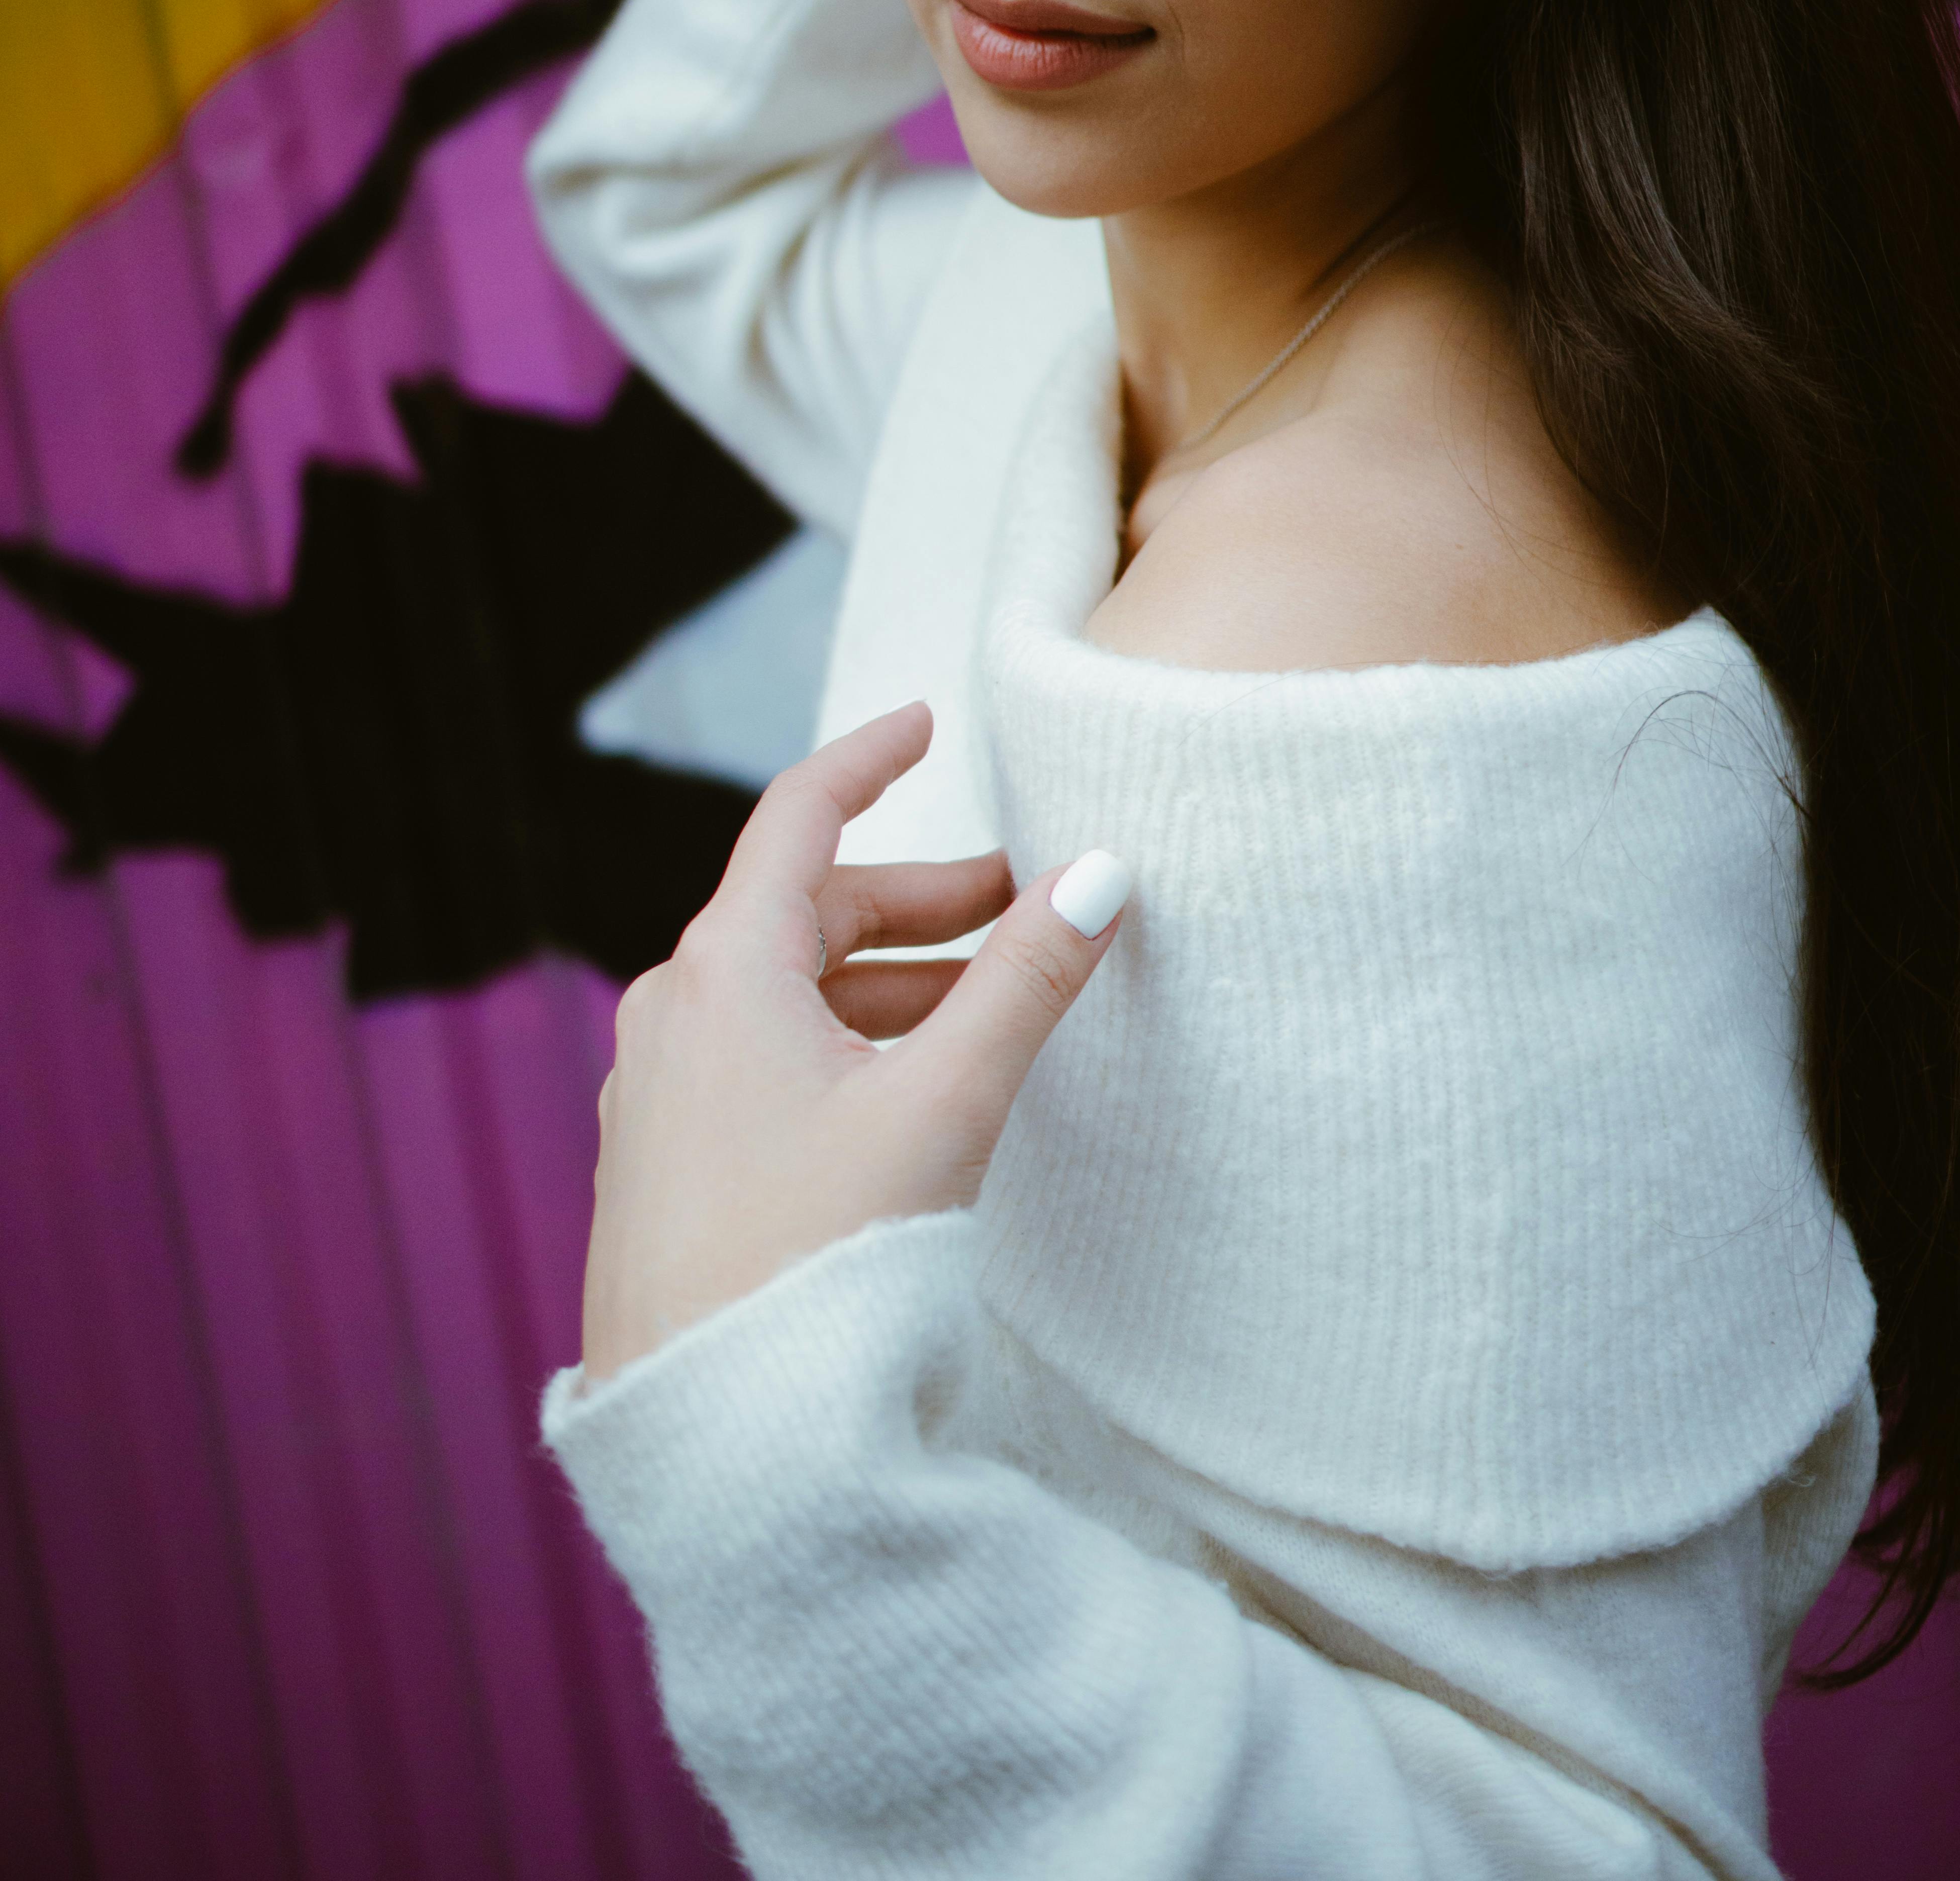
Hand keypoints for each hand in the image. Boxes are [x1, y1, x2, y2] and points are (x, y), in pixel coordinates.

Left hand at [579, 702, 1129, 1381]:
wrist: (710, 1433)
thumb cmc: (818, 1254)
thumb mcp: (944, 1101)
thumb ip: (1025, 982)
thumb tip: (1102, 873)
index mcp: (723, 968)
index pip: (800, 816)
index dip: (870, 759)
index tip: (926, 726)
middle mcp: (672, 1013)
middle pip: (805, 911)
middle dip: (920, 903)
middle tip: (1020, 908)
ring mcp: (658, 1093)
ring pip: (784, 993)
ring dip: (887, 983)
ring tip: (984, 1009)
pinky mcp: (664, 1164)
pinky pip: (758, 1060)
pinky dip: (841, 1042)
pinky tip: (904, 1092)